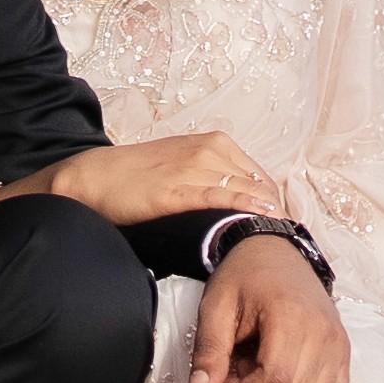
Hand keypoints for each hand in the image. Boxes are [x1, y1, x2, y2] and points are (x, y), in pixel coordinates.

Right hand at [31, 133, 284, 224]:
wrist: (95, 178)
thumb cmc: (137, 177)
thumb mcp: (183, 167)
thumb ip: (213, 179)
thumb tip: (242, 204)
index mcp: (215, 143)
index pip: (261, 176)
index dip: (276, 203)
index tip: (284, 226)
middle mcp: (210, 150)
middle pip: (260, 184)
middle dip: (276, 211)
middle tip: (287, 239)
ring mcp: (194, 167)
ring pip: (246, 191)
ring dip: (267, 214)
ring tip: (281, 238)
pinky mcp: (179, 189)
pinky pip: (221, 197)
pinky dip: (245, 209)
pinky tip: (262, 220)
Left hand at [191, 238, 349, 382]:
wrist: (277, 254)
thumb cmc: (244, 279)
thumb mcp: (215, 307)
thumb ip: (208, 350)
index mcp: (290, 316)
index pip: (274, 380)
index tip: (226, 376)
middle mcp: (323, 333)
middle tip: (242, 375)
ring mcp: (339, 345)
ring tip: (263, 378)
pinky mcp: (344, 355)